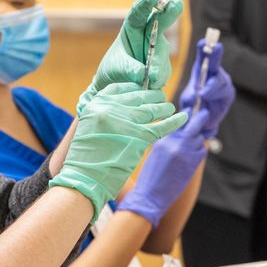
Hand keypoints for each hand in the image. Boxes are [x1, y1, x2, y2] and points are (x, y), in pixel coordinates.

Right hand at [50, 83, 187, 221]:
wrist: (84, 179)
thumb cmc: (86, 158)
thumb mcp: (88, 127)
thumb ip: (104, 114)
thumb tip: (125, 107)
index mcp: (96, 104)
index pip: (121, 87)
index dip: (135, 87)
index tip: (142, 89)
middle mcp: (110, 108)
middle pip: (138, 95)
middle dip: (152, 96)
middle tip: (160, 97)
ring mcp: (125, 122)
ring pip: (151, 109)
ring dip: (163, 107)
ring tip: (169, 108)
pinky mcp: (138, 138)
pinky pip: (161, 126)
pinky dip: (174, 122)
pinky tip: (182, 117)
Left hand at [76, 0, 183, 115]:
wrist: (116, 87)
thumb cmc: (112, 70)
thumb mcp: (115, 67)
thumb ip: (128, 68)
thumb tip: (143, 75)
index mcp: (132, 28)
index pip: (139, 12)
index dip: (146, 3)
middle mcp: (148, 34)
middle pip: (160, 21)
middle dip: (169, 12)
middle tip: (176, 4)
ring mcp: (157, 49)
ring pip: (162, 52)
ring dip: (158, 64)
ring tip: (151, 78)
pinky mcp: (163, 65)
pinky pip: (164, 70)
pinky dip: (159, 77)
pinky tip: (151, 83)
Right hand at [117, 108, 208, 226]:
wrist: (149, 196)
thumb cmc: (149, 178)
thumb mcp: (155, 154)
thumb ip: (167, 142)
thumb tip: (180, 135)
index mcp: (161, 139)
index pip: (177, 121)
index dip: (186, 117)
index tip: (190, 115)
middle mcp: (173, 142)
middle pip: (192, 123)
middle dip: (200, 117)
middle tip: (204, 113)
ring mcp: (183, 151)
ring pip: (199, 138)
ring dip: (199, 140)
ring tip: (195, 145)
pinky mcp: (191, 162)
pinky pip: (201, 151)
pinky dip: (200, 151)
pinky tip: (193, 157)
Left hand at [178, 40, 234, 138]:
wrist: (202, 123)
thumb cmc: (193, 107)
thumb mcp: (187, 100)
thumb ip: (191, 96)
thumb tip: (196, 93)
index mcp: (200, 72)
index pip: (202, 58)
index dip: (203, 49)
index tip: (203, 41)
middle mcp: (213, 74)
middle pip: (214, 63)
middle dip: (215, 55)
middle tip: (216, 46)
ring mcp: (222, 82)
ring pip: (219, 80)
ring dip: (210, 86)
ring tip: (202, 94)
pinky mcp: (229, 92)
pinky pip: (224, 90)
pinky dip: (214, 93)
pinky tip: (207, 96)